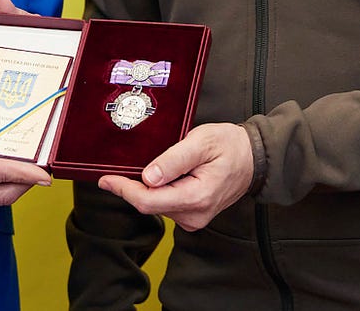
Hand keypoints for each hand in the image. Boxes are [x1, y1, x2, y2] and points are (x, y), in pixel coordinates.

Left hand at [96, 123, 253, 231]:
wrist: (254, 158)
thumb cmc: (229, 146)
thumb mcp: (200, 143)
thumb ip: (173, 160)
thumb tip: (148, 177)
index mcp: (196, 197)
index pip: (148, 201)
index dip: (123, 190)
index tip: (105, 178)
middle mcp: (194, 214)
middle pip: (149, 205)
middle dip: (129, 188)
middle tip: (113, 169)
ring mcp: (194, 217)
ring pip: (156, 205)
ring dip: (143, 188)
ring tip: (143, 165)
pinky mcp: (193, 214)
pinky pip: (165, 204)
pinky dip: (155, 191)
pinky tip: (156, 175)